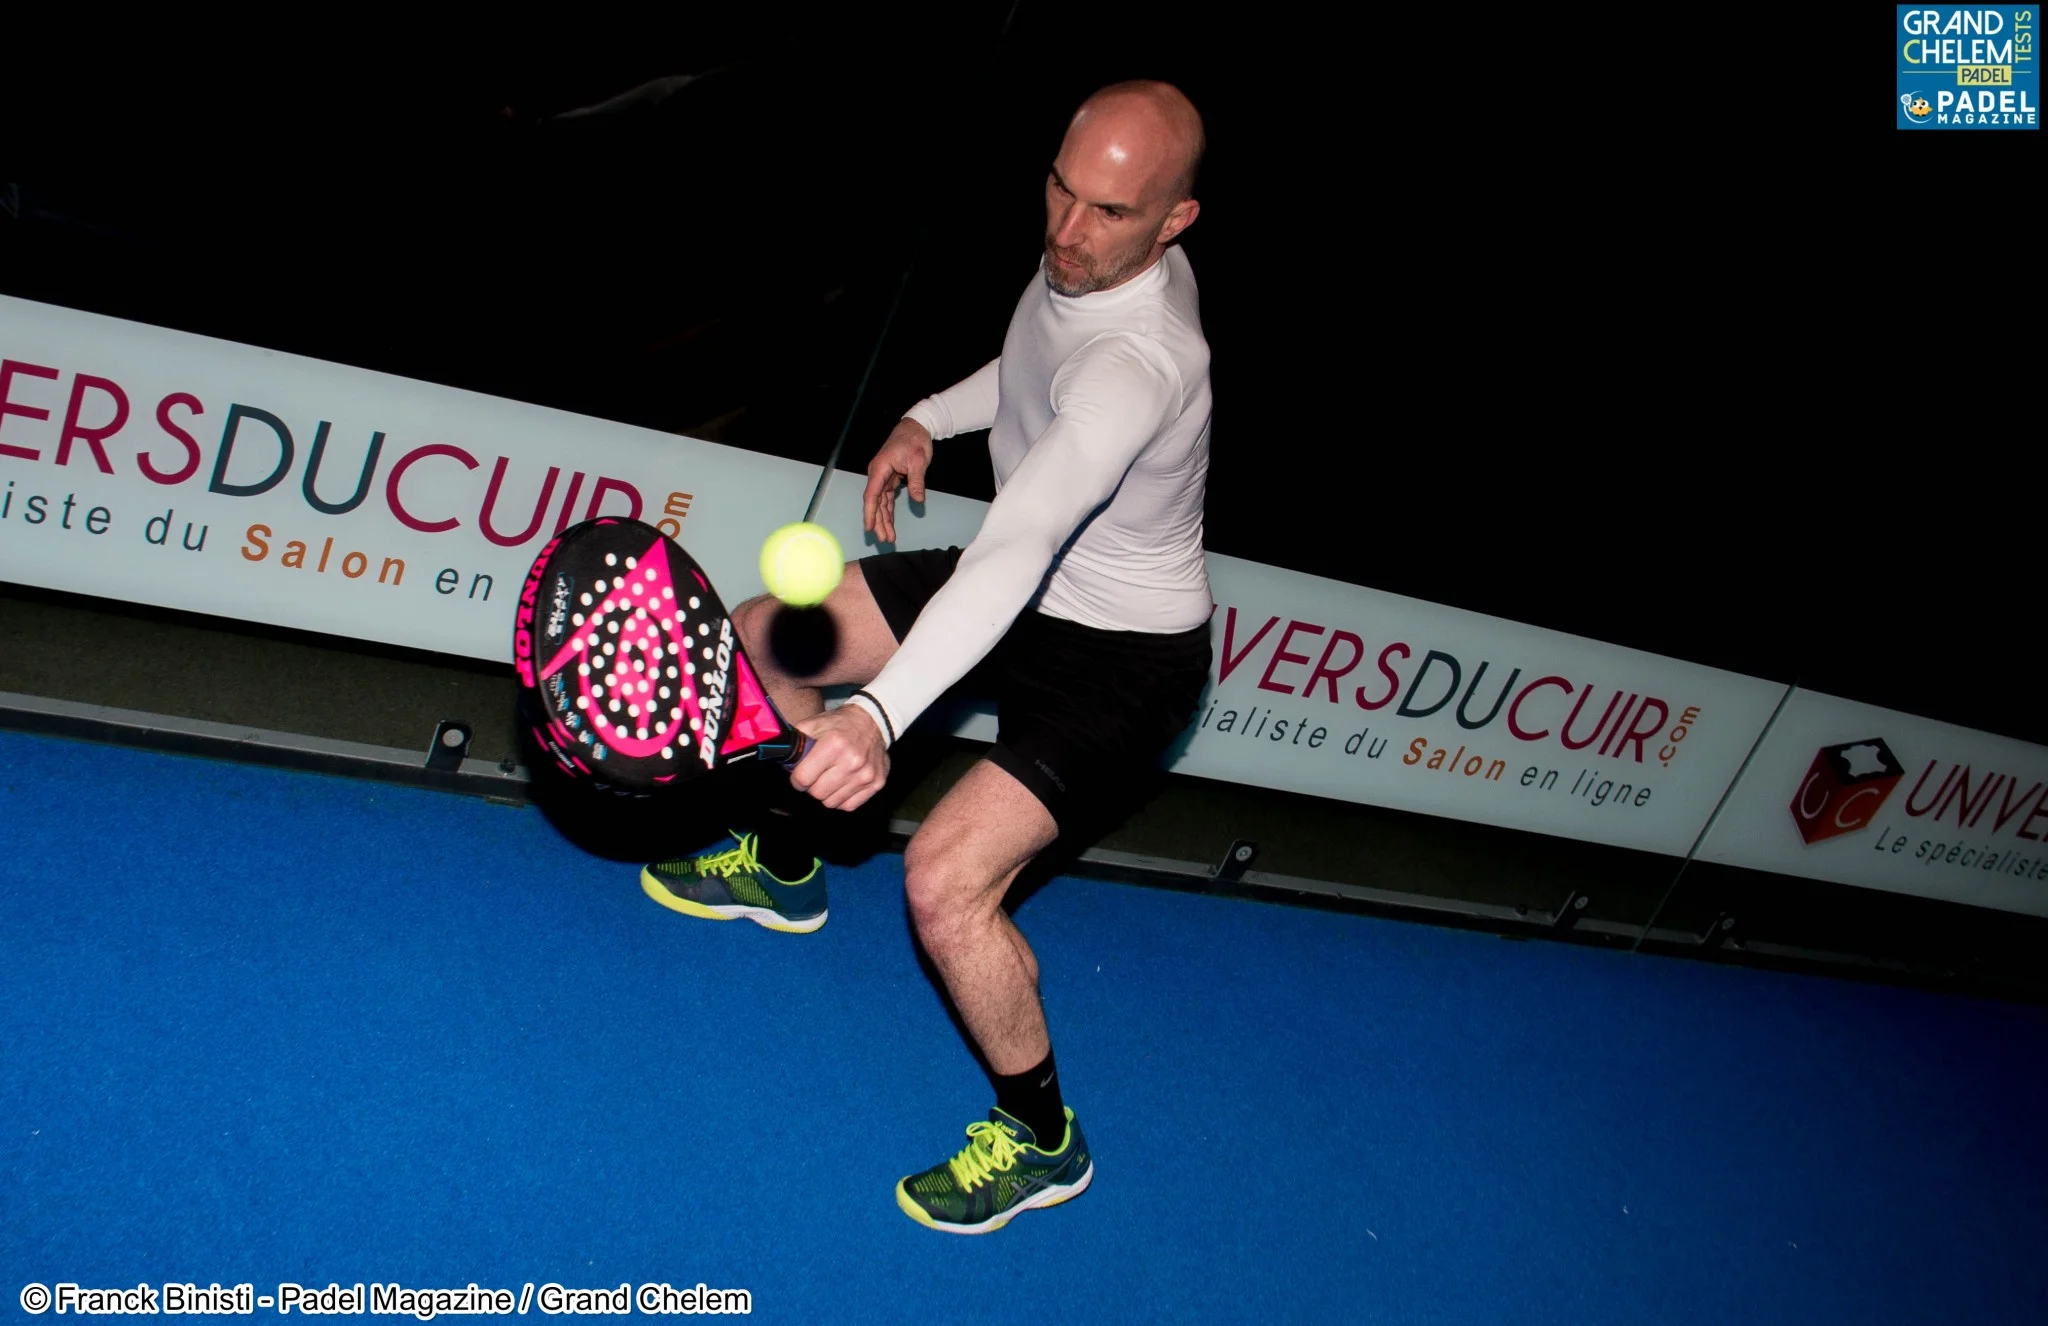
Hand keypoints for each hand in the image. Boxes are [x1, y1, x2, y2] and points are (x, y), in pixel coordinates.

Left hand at [789, 704, 889, 811]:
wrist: (873, 721)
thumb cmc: (839, 725)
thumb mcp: (814, 724)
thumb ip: (795, 742)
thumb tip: (779, 758)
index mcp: (833, 744)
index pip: (803, 778)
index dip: (797, 779)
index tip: (800, 775)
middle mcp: (852, 761)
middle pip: (817, 793)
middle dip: (812, 786)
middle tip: (816, 776)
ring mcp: (866, 774)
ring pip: (832, 803)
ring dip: (827, 793)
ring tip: (830, 778)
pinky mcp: (877, 783)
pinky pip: (849, 805)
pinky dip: (842, 798)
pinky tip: (842, 784)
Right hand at [862, 418, 932, 543]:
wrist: (916, 428)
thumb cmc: (915, 441)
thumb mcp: (918, 461)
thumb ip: (916, 481)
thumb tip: (918, 500)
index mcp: (880, 468)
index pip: (871, 494)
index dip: (869, 513)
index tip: (869, 527)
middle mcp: (878, 474)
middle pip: (875, 502)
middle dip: (878, 522)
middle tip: (883, 539)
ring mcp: (883, 477)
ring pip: (880, 503)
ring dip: (883, 519)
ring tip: (888, 537)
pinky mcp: (890, 479)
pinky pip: (887, 499)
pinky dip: (888, 511)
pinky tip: (890, 524)